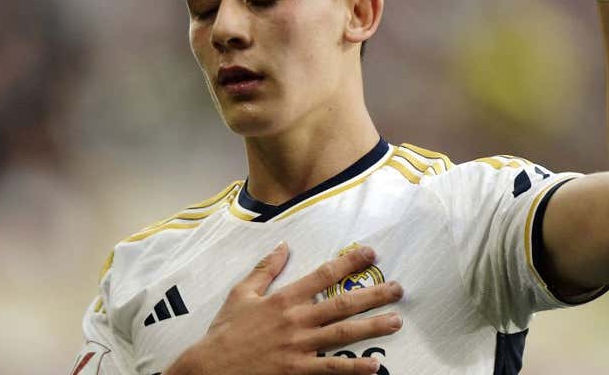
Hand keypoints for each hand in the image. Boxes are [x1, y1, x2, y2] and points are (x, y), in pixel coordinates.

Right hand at [166, 243, 402, 374]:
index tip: (371, 253)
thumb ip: (265, 270)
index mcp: (284, 298)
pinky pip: (331, 370)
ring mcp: (299, 347)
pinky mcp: (297, 371)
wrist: (210, 368)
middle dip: (373, 295)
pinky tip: (374, 367)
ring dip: (372, 327)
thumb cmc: (225, 332)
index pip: (323, 274)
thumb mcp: (241, 294)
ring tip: (396, 322)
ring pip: (343, 334)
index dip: (349, 262)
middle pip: (342, 303)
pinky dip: (353, 369)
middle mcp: (296, 319)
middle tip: (398, 289)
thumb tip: (283, 246)